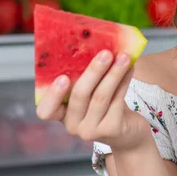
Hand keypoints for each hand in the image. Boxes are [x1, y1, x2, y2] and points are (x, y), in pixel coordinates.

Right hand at [36, 50, 150, 151]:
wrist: (129, 131)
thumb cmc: (106, 105)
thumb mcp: (93, 91)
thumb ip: (89, 76)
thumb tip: (98, 44)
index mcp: (61, 113)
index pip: (46, 110)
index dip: (52, 95)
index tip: (63, 77)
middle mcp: (72, 125)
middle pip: (80, 95)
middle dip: (94, 71)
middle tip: (106, 53)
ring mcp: (91, 130)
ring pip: (101, 97)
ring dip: (114, 73)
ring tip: (124, 57)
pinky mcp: (111, 129)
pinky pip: (117, 101)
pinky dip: (124, 81)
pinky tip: (130, 68)